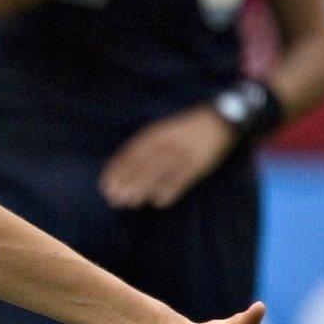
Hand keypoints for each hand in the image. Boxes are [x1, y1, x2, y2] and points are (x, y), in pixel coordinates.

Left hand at [100, 104, 237, 208]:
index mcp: (155, 134)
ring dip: (143, 188)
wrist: (217, 122)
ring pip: (159, 173)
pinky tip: (158, 202)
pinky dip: (169, 191)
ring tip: (131, 202)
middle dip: (127, 182)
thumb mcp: (161, 131)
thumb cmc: (183, 130)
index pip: (131, 154)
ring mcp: (182, 154)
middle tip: (114, 198)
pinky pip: (181, 180)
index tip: (105, 185)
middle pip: (142, 165)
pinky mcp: (197, 165)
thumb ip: (143, 147)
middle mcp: (166, 144)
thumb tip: (121, 168)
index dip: (117, 170)